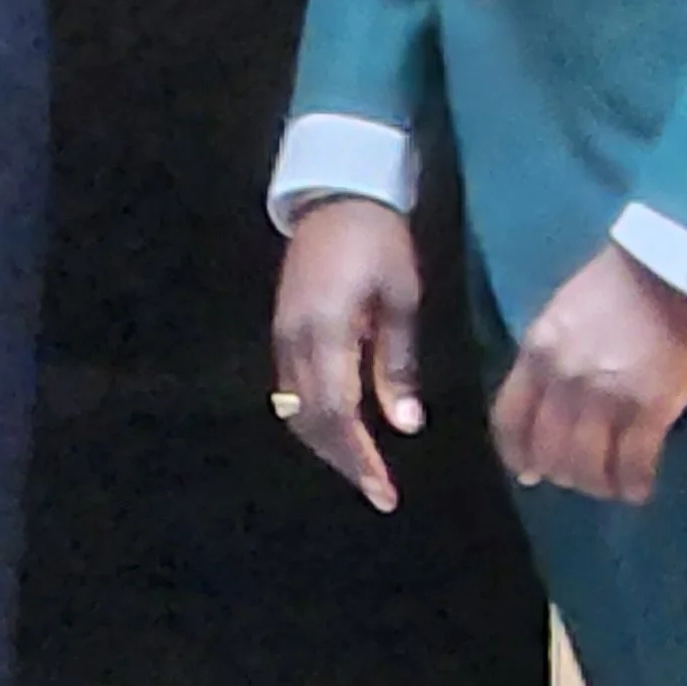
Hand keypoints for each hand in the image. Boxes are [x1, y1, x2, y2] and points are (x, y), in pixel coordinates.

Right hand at [272, 197, 425, 513]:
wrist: (337, 193)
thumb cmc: (379, 241)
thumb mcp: (401, 298)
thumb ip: (398, 362)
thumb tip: (405, 425)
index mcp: (327, 329)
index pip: (337, 411)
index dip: (358, 457)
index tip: (385, 491)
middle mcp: (295, 338)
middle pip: (310, 419)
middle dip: (344, 460)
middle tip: (379, 492)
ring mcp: (282, 333)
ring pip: (295, 409)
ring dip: (327, 444)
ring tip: (363, 469)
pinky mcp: (281, 328)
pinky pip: (291, 389)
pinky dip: (314, 419)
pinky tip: (342, 430)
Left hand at [490, 242, 686, 504]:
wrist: (674, 266)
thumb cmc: (620, 282)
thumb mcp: (564, 313)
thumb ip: (549, 357)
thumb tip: (546, 408)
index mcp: (537, 349)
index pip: (509, 419)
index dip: (517, 454)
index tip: (529, 473)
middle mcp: (563, 378)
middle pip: (549, 451)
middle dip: (562, 474)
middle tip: (581, 479)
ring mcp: (605, 396)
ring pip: (588, 467)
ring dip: (599, 484)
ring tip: (613, 485)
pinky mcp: (650, 408)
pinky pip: (633, 465)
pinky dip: (634, 484)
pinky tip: (640, 487)